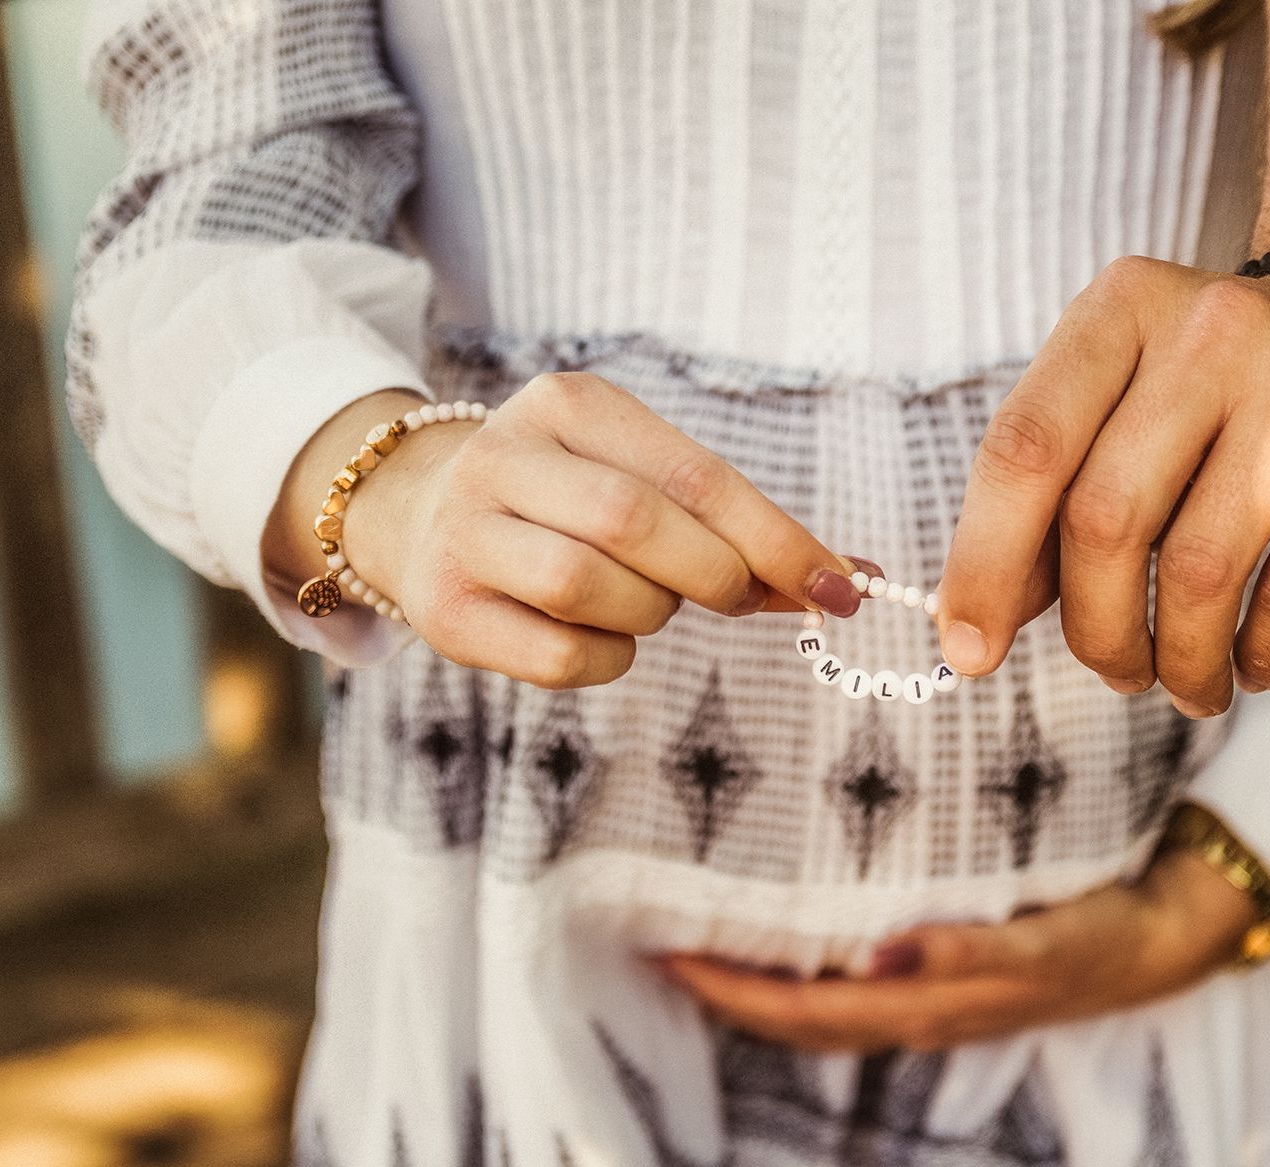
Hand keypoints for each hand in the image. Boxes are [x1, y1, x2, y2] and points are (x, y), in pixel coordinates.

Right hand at [333, 374, 864, 687]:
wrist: (423, 513)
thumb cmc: (568, 502)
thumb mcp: (641, 478)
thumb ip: (733, 524)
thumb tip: (846, 579)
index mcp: (570, 405)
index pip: (695, 474)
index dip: (776, 538)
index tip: (840, 586)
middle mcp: (504, 457)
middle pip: (634, 523)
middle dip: (712, 574)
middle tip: (736, 596)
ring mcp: (464, 533)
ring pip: (586, 585)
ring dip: (648, 612)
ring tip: (644, 601)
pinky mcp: (446, 611)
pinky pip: (560, 656)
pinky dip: (607, 658)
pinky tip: (599, 634)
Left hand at [658, 847, 1259, 1053]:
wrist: (1163, 937)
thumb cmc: (1102, 936)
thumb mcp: (1045, 943)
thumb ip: (971, 952)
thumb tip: (882, 956)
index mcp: (928, 1006)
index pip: (806, 1011)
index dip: (733, 992)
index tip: (666, 954)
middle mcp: (916, 1009)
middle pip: (797, 1015)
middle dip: (724, 986)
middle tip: (651, 936)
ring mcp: (928, 996)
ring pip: (821, 1003)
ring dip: (758, 979)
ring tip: (697, 930)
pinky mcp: (944, 971)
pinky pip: (854, 981)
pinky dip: (808, 964)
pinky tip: (789, 923)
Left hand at [934, 256, 1269, 716]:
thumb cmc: (1224, 391)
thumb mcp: (1125, 406)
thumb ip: (1050, 502)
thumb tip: (977, 623)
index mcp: (1122, 309)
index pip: (1025, 447)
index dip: (983, 561)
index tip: (967, 649)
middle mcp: (1210, 329)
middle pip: (1105, 519)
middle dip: (1096, 629)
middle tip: (1115, 670)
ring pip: (1197, 569)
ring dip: (1179, 659)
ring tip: (1186, 684)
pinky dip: (1260, 656)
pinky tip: (1252, 665)